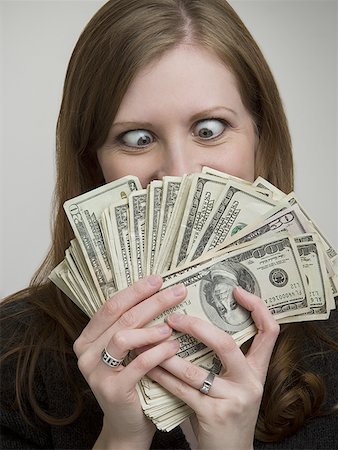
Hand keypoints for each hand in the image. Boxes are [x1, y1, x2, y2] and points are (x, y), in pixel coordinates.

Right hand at [73, 275, 185, 449]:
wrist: (126, 424)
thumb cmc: (131, 380)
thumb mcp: (125, 351)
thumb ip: (131, 326)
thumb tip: (156, 291)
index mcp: (87, 338)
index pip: (111, 305)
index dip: (135, 290)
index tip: (158, 279)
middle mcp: (85, 353)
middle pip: (121, 317)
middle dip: (152, 301)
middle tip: (176, 291)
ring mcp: (96, 372)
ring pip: (124, 337)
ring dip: (152, 328)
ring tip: (172, 325)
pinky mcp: (112, 390)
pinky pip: (138, 364)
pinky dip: (159, 352)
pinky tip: (174, 346)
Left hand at [146, 287, 279, 449]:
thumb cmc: (225, 410)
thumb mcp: (234, 383)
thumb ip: (224, 358)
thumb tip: (197, 320)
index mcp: (257, 370)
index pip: (270, 331)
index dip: (257, 307)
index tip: (237, 290)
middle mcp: (250, 383)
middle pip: (227, 345)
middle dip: (197, 328)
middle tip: (174, 318)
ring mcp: (234, 400)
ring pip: (196, 370)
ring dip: (168, 353)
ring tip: (152, 338)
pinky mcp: (214, 416)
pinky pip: (182, 390)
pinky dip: (163, 376)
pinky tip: (149, 366)